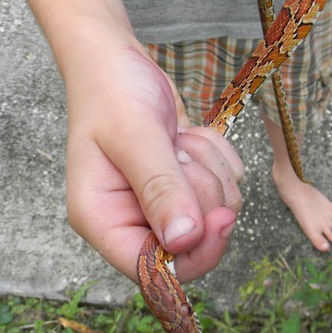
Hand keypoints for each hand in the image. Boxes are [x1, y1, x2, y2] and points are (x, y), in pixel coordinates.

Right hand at [64, 44, 243, 283]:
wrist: (119, 62)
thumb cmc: (112, 92)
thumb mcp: (135, 136)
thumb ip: (159, 188)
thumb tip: (183, 241)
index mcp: (103, 219)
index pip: (153, 270)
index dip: (195, 253)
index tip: (222, 217)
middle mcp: (132, 217)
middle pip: (196, 239)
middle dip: (203, 190)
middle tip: (180, 150)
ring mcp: (162, 200)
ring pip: (218, 208)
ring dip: (210, 167)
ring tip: (179, 138)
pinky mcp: (186, 181)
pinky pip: (228, 180)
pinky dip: (218, 153)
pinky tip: (189, 133)